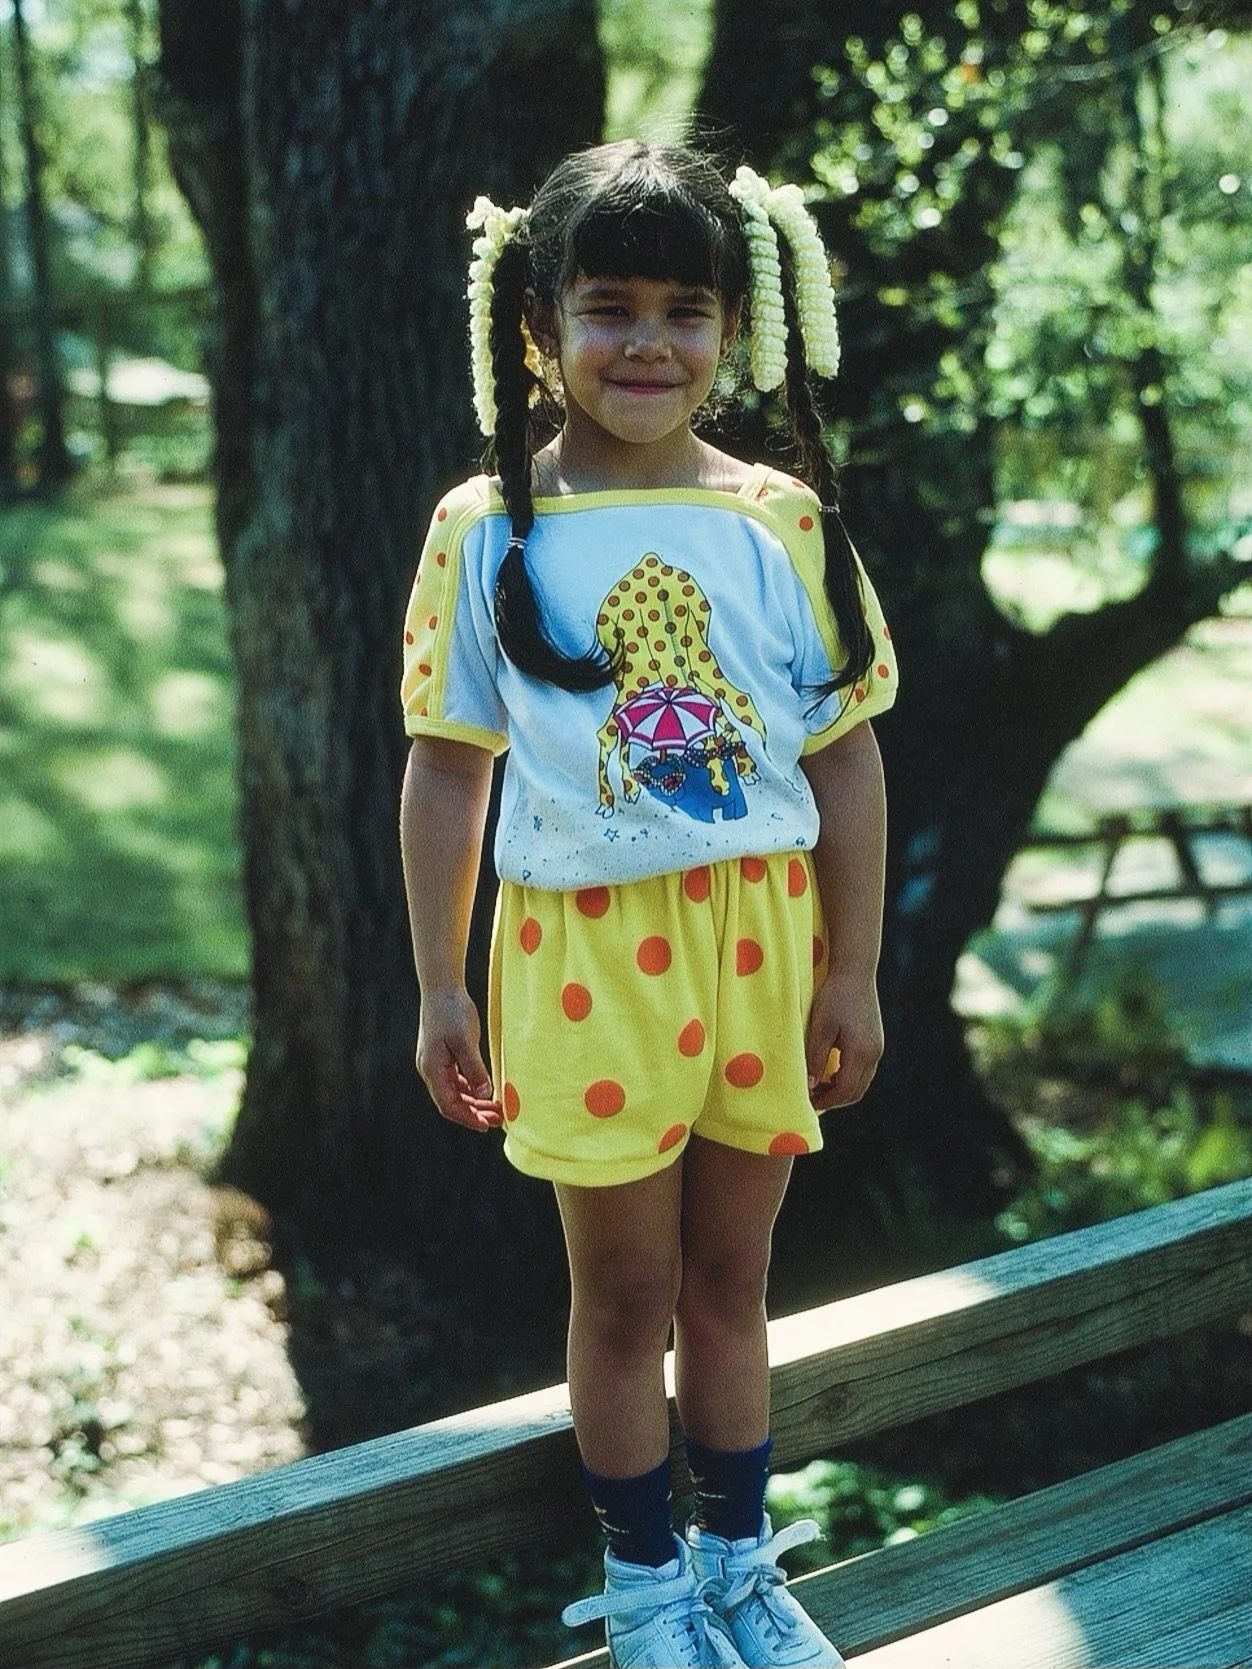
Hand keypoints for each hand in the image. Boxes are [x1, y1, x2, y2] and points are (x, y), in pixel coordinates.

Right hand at [416, 986, 502, 1131]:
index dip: (467, 1118)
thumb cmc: (452, 1011)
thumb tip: (485, 1094)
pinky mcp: (442, 1055)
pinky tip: (486, 1090)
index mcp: (432, 1069)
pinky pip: (456, 1079)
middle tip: (497, 1120)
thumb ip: (474, 1069)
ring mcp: (435, 1063)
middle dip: (474, 1113)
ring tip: (495, 1109)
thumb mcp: (466, 1040)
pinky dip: (471, 1088)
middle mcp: (431, 1070)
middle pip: (451, 1102)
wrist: (442, 988)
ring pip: (454, 1092)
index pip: (448, 1105)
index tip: (486, 1126)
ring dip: (474, 1102)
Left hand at [805, 971, 883, 1110]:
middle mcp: (874, 1054)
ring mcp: (877, 1048)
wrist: (855, 973)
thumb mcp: (820, 1027)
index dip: (825, 1100)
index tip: (806, 1101)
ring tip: (818, 1086)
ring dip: (841, 1090)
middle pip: (856, 1092)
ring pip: (861, 1083)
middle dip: (834, 1099)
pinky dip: (848, 1078)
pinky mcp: (876, 1042)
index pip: (844, 1090)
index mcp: (861, 1053)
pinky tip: (831, 1071)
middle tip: (811, 1098)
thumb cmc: (835, 997)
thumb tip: (808, 1085)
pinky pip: (864, 1071)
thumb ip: (815, 1058)